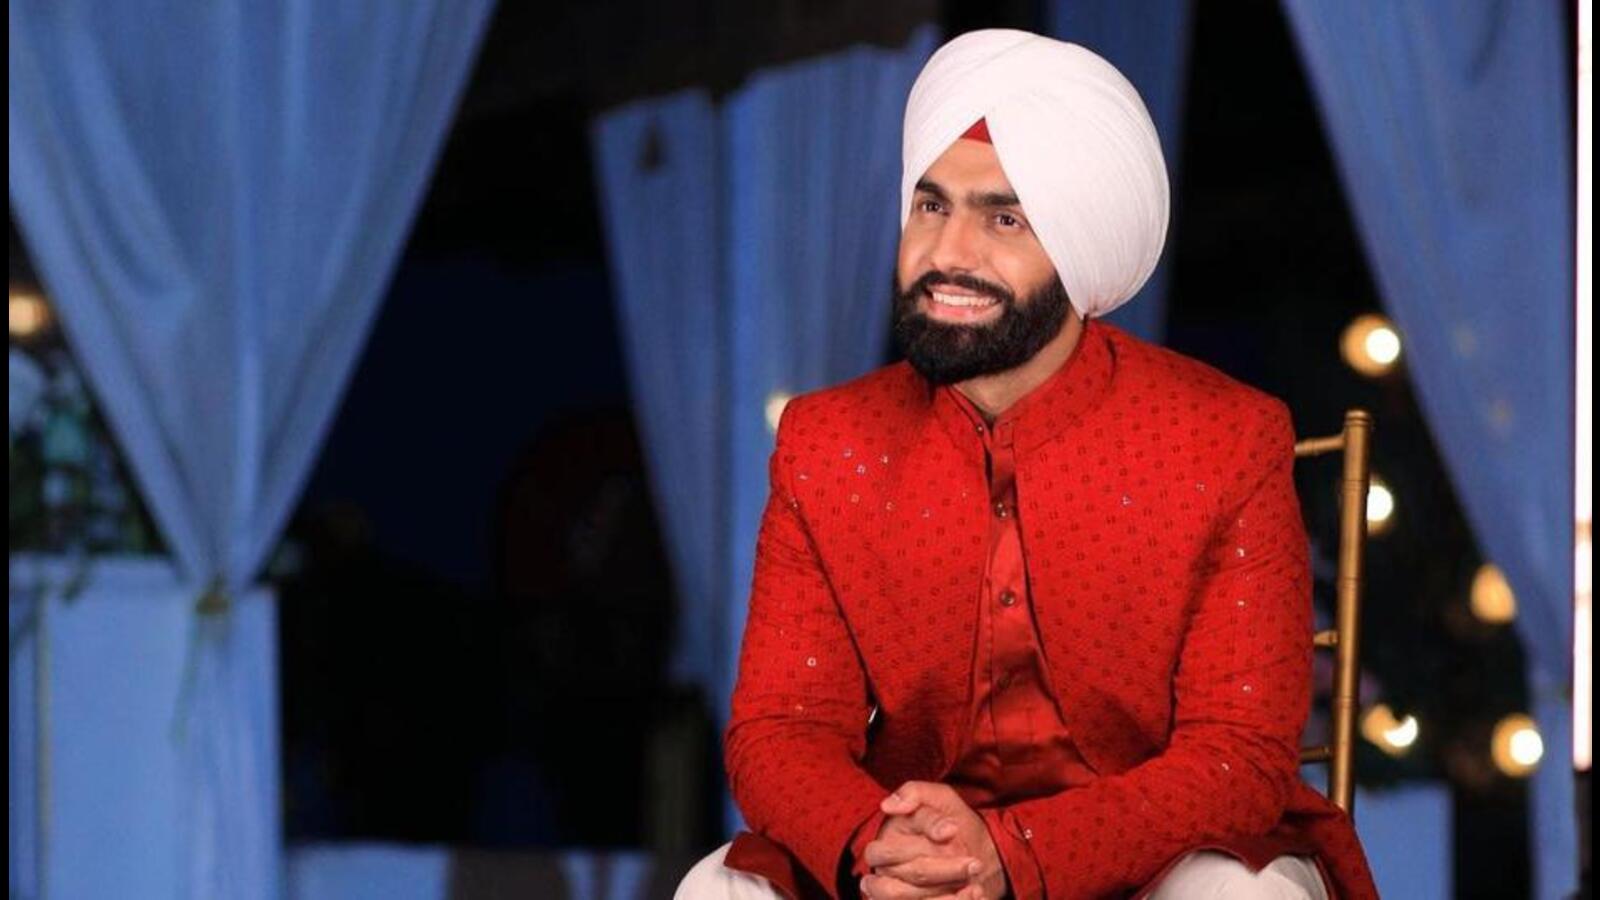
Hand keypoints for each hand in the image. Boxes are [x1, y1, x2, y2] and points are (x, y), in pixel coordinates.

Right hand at [859, 782, 1006, 899]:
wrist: (981, 855)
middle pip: (914, 874)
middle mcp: (887, 872)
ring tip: (974, 882)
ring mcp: (898, 894)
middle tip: (974, 863)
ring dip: (950, 892)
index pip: (896, 845)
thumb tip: (889, 805)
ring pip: (915, 899)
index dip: (928, 835)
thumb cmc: (955, 824)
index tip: (953, 829)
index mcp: (886, 843)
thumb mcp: (940, 799)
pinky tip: (972, 893)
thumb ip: (915, 793)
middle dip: (948, 868)